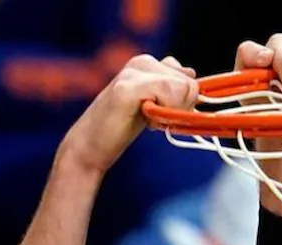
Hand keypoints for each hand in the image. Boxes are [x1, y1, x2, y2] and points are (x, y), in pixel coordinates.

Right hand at [59, 55, 198, 177]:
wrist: (90, 145)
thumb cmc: (120, 126)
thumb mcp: (152, 104)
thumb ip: (170, 85)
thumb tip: (191, 72)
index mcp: (148, 63)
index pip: (189, 76)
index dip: (182, 102)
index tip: (159, 113)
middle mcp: (142, 62)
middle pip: (190, 84)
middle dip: (178, 108)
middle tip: (151, 118)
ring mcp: (134, 72)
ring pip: (183, 88)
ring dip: (170, 112)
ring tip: (146, 118)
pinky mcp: (127, 86)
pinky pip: (168, 93)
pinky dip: (162, 114)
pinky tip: (145, 120)